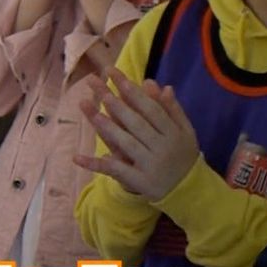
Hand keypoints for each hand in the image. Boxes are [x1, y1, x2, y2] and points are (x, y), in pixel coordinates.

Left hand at [73, 67, 201, 201]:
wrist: (190, 191)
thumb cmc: (182, 154)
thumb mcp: (184, 131)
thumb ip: (170, 108)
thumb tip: (156, 83)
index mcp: (174, 132)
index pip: (150, 108)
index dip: (132, 92)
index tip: (115, 76)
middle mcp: (162, 147)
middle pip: (136, 123)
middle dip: (116, 104)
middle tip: (97, 86)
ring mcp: (149, 165)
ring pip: (126, 143)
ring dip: (108, 128)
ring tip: (90, 111)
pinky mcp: (137, 181)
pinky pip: (114, 170)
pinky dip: (95, 165)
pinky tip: (76, 157)